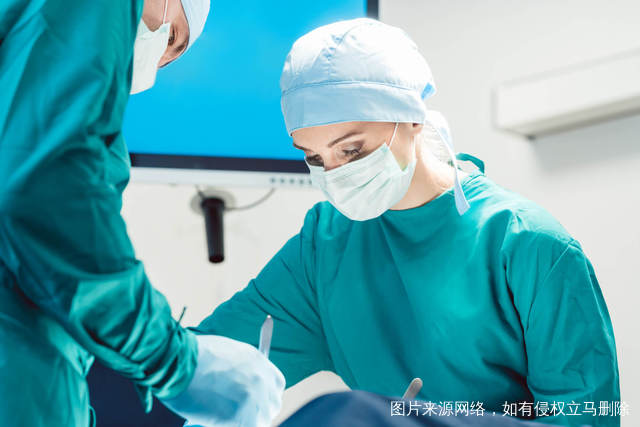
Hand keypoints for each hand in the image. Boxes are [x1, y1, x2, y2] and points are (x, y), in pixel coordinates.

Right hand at [162, 334, 284, 426]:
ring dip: (243, 422)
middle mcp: (261, 380)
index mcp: (258, 361)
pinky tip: (212, 421)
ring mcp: (253, 399)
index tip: (256, 402)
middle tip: (240, 417)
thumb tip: (240, 388)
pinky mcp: (241, 417)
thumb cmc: (193, 356)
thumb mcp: (227, 354)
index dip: (266, 396)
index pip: (276, 385)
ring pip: (258, 422)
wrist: (178, 361)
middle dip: (258, 413)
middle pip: (271, 407)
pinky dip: (228, 426)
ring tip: (220, 417)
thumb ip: (241, 370)